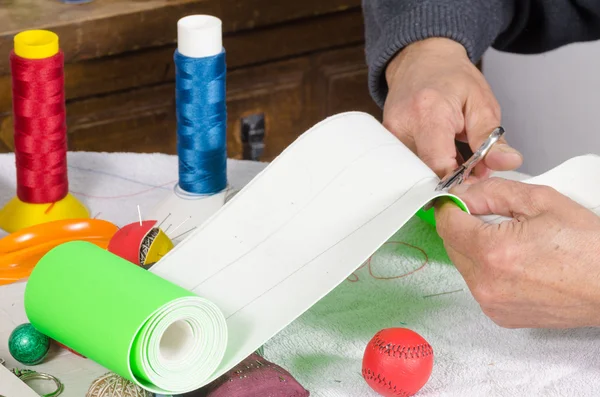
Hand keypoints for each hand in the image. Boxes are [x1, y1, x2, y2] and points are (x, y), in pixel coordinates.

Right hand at [384, 38, 522, 178]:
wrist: (421, 60)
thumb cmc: (451, 78)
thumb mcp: (481, 103)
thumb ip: (493, 138)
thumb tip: (508, 162)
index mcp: (429, 113)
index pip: (440, 165)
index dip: (460, 180)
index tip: (477, 177)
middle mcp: (402, 126)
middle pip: (425, 173)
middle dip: (452, 178)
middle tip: (471, 167)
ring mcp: (390, 135)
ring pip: (416, 172)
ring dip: (439, 172)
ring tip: (456, 156)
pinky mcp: (386, 141)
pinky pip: (408, 165)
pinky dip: (427, 165)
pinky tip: (440, 153)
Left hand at [434, 178, 599, 327]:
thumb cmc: (589, 247)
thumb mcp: (541, 201)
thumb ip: (493, 192)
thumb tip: (462, 194)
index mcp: (493, 252)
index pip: (446, 223)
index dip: (452, 205)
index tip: (462, 199)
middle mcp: (486, 283)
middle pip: (452, 244)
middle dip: (465, 225)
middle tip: (494, 217)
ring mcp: (491, 304)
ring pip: (463, 264)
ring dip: (476, 248)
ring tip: (512, 241)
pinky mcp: (500, 316)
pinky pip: (478, 284)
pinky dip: (487, 270)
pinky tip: (516, 262)